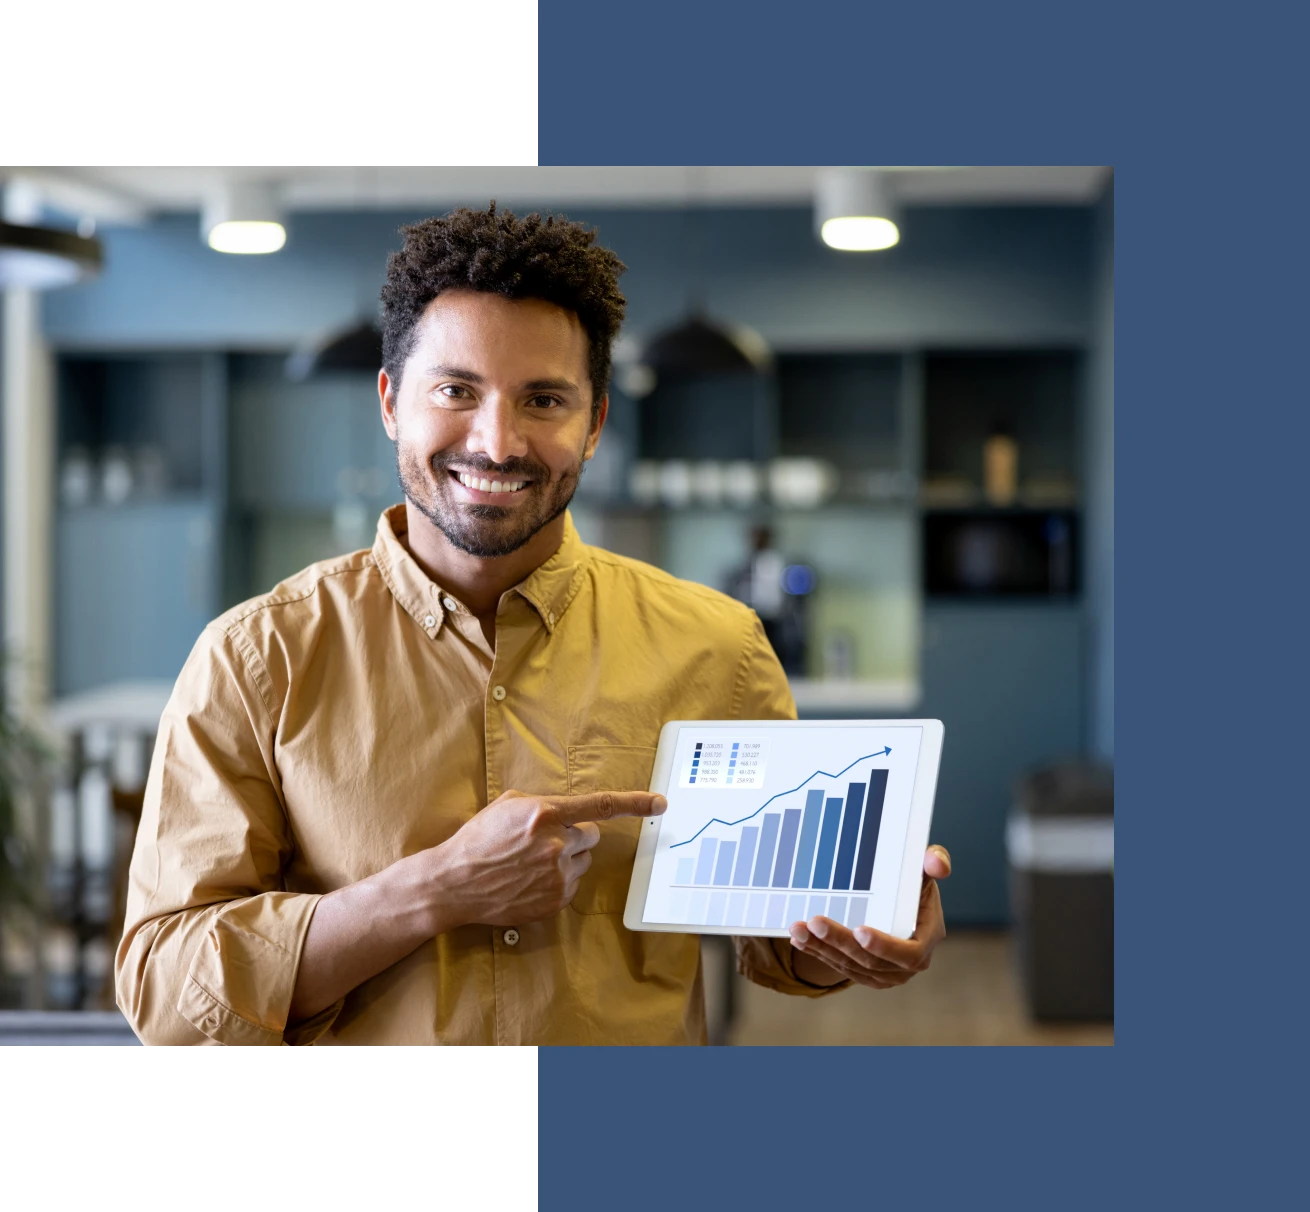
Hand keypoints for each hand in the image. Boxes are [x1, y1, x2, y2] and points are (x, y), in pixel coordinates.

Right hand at [429, 788, 666, 927]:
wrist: (454, 883)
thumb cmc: (478, 840)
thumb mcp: (507, 805)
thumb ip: (543, 804)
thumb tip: (567, 811)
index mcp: (545, 814)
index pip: (601, 806)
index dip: (635, 803)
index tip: (660, 803)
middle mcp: (557, 845)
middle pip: (591, 836)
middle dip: (574, 836)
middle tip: (544, 841)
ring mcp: (557, 876)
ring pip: (582, 861)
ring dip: (565, 859)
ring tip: (529, 863)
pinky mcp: (555, 900)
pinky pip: (572, 884)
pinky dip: (556, 881)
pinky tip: (528, 880)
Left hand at [788, 845, 951, 988]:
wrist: (897, 906)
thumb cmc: (912, 883)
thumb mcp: (924, 868)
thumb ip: (934, 861)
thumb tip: (937, 864)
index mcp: (926, 938)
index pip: (909, 952)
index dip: (885, 945)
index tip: (860, 930)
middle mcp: (908, 963)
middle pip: (872, 961)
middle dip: (841, 942)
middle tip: (816, 922)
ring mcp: (887, 973)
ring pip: (851, 966)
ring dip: (822, 948)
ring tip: (799, 928)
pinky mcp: (867, 975)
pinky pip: (840, 967)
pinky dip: (818, 953)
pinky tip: (800, 939)